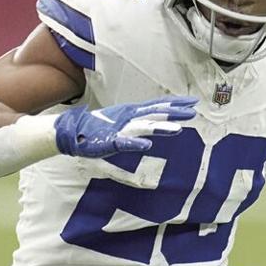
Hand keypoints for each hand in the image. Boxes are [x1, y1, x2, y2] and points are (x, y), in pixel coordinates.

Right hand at [54, 96, 197, 157]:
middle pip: (155, 114)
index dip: (175, 104)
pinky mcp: (109, 141)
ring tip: (178, 130)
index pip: (157, 107)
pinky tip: (147, 145)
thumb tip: (151, 163)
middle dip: (174, 113)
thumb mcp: (120, 138)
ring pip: (144, 127)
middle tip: (193, 111)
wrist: (72, 132)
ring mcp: (120, 129)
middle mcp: (129, 118)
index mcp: (132, 114)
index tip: (193, 102)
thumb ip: (136, 141)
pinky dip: (135, 143)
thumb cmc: (96, 135)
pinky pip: (124, 143)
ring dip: (161, 127)